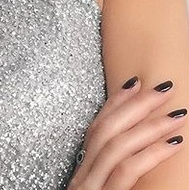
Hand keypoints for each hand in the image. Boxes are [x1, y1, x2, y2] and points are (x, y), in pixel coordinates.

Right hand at [67, 76, 185, 188]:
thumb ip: (116, 173)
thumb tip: (141, 145)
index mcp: (83, 173)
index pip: (96, 128)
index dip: (115, 102)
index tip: (135, 81)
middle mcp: (83, 176)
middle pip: (105, 130)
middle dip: (136, 105)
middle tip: (164, 88)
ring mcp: (90, 187)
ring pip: (116, 146)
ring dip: (150, 126)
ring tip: (177, 114)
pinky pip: (127, 170)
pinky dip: (151, 153)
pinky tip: (173, 143)